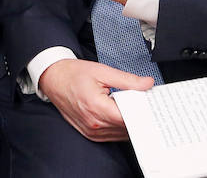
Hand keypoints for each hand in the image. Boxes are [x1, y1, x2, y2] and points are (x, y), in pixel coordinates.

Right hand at [39, 58, 153, 141]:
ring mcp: (91, 131)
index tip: (151, 105)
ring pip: (120, 134)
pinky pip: (112, 136)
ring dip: (129, 123)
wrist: (54, 78)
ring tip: (134, 108)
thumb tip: (147, 84)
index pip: (128, 118)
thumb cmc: (74, 74)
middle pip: (126, 127)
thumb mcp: (102, 71)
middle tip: (146, 104)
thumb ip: (127, 80)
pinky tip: (122, 115)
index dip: (142, 112)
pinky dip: (119, 127)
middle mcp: (94, 123)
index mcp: (96, 107)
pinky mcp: (90, 133)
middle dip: (138, 116)